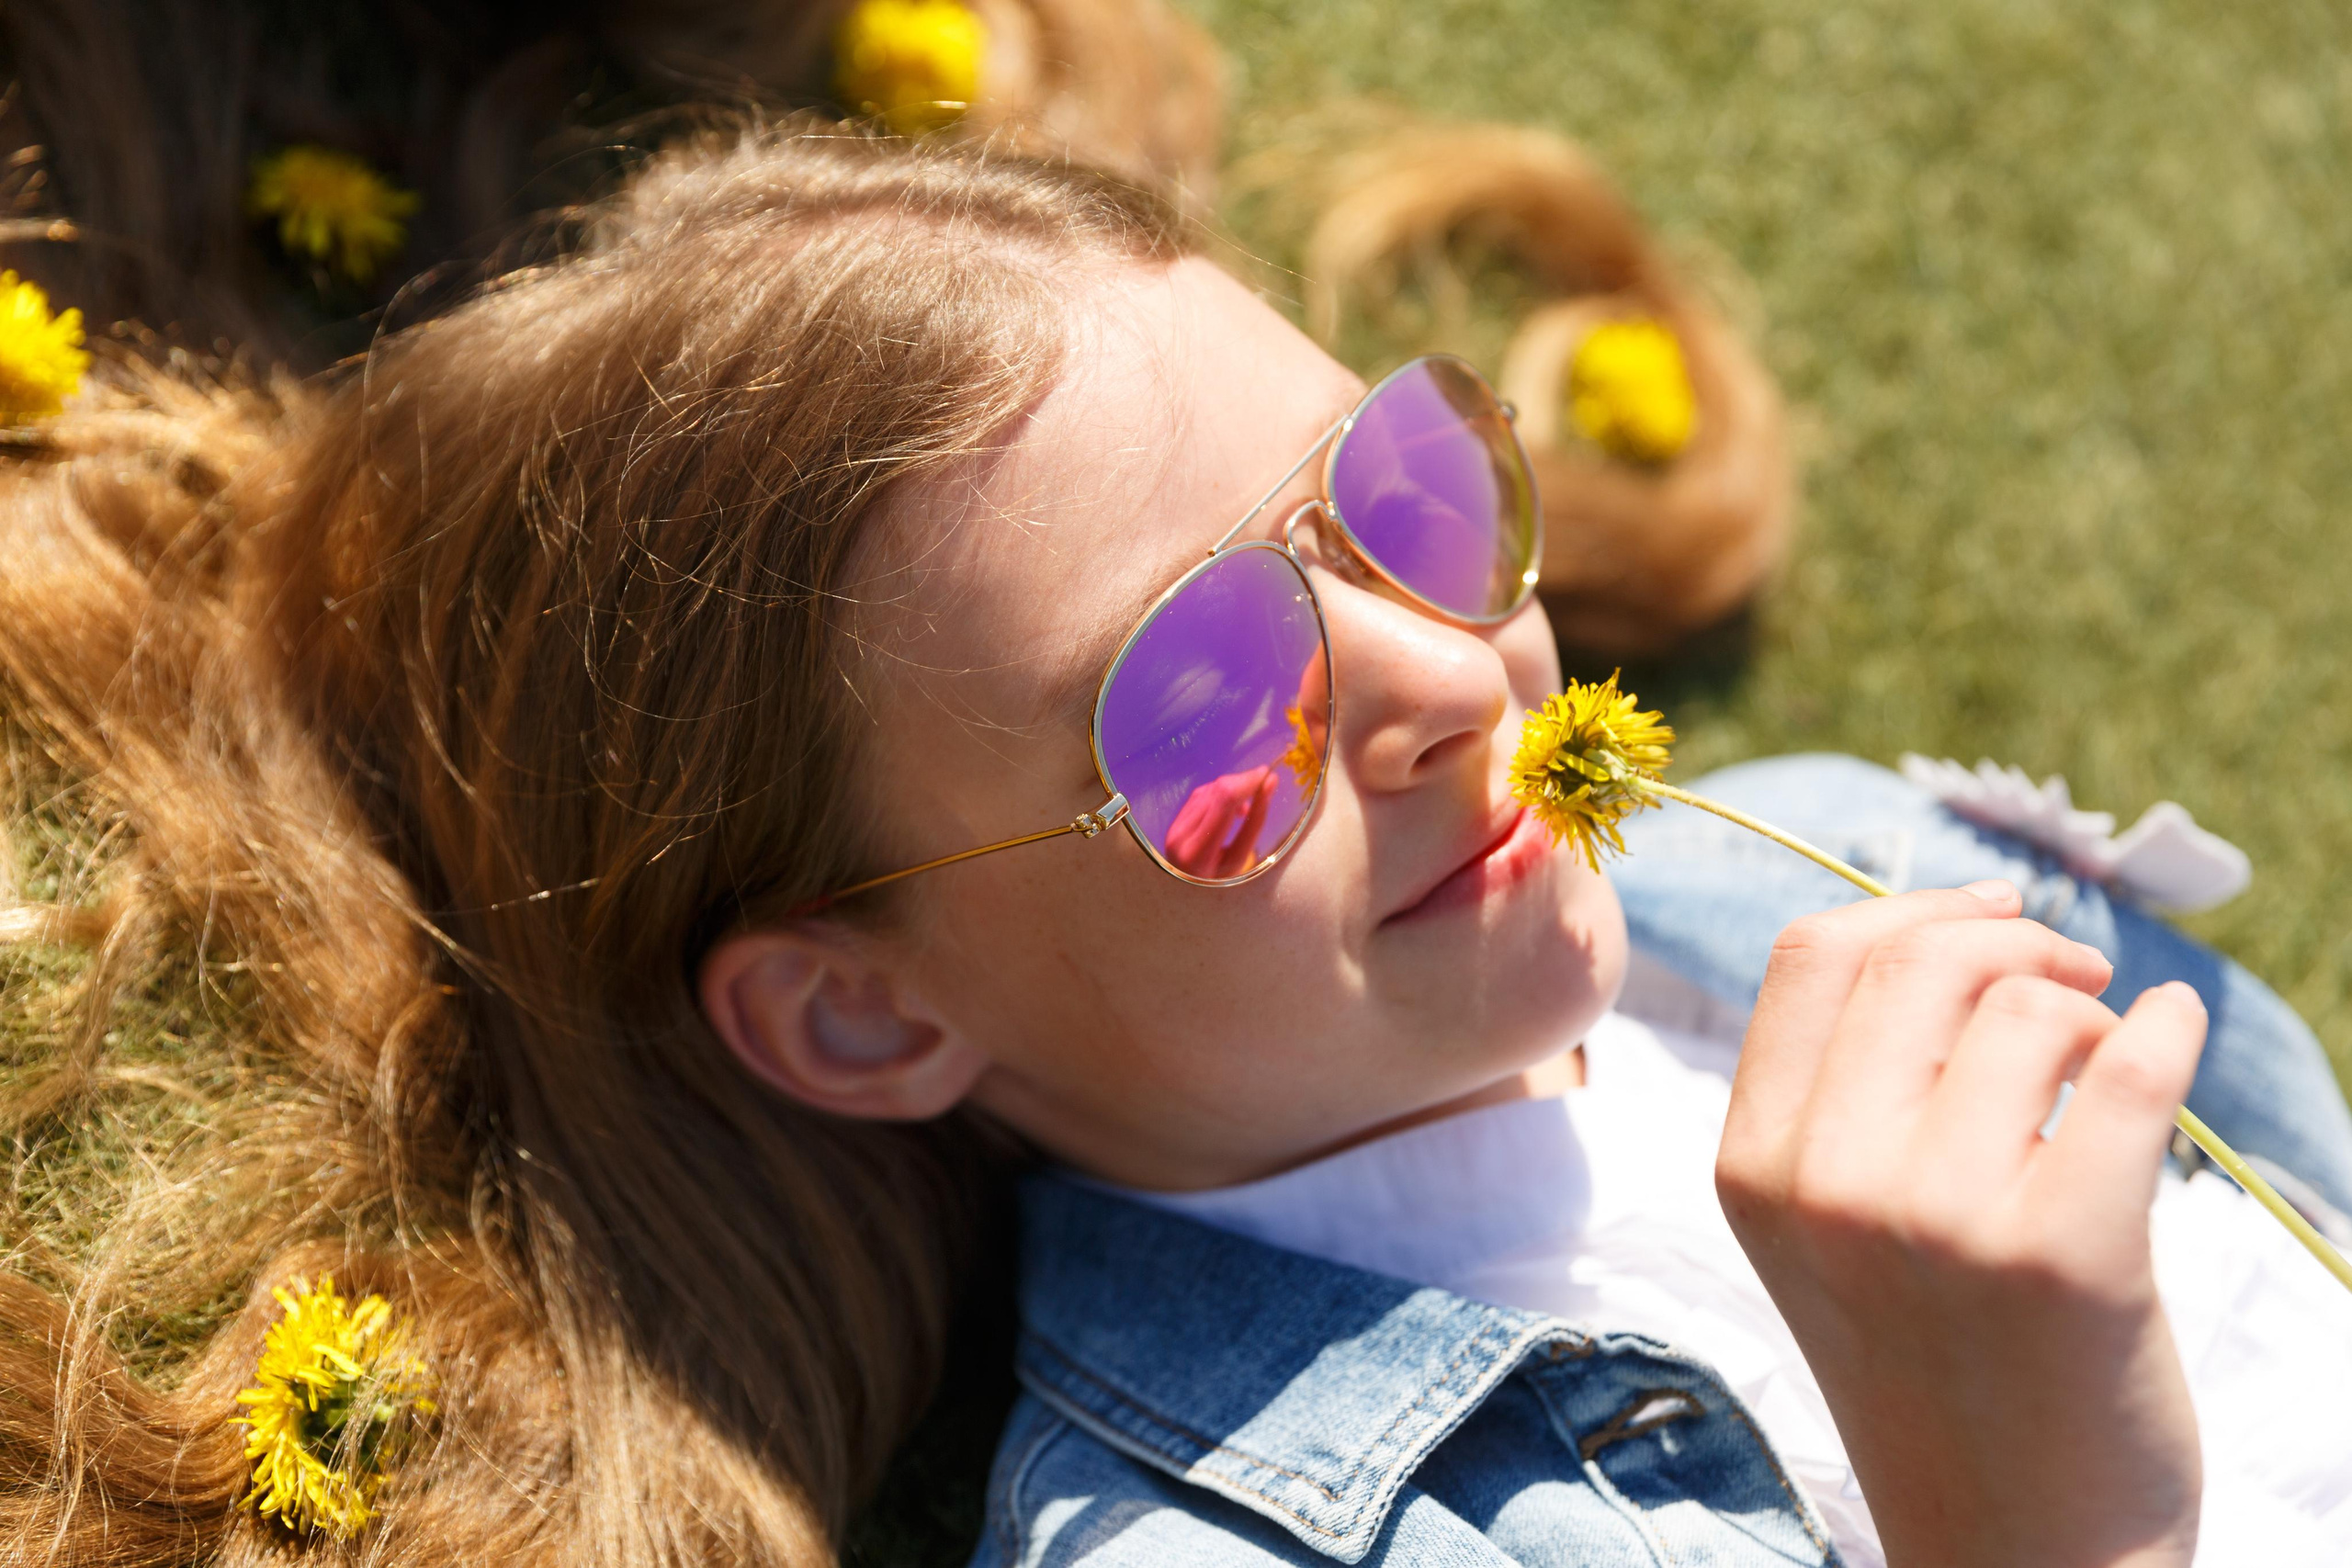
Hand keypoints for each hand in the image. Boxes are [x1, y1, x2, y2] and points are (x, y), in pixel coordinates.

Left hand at [1162, 766, 1275, 877]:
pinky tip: (1232, 808)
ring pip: (1209, 791)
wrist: (1191, 894)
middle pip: (1216, 792)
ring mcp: (1174, 827)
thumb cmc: (1222, 882)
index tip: (1268, 775)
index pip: (1224, 801)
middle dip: (1243, 782)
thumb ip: (1256, 820)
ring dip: (1233, 790)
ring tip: (1247, 808)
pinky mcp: (1174, 821)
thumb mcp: (1242, 857)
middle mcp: (1180, 836)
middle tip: (1264, 781)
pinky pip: (1201, 796)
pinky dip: (1221, 795)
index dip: (1247, 782)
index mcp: (1197, 852)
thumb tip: (1270, 781)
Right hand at [1716, 883, 2205, 1567]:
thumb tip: (1957, 921)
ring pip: (2028, 1010)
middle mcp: (1825, 1184)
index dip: (1914, 907)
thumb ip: (1844, 1091)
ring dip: (2093, 1014)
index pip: (1812, 956)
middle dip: (2017, 945)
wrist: (2011, 1545)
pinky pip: (2132, 1074)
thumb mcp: (1827, 1228)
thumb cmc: (1939, 1367)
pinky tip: (2180, 1038)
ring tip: (2113, 1071)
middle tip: (2077, 986)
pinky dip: (2173, 1033)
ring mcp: (1935, 1218)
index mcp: (1753, 1166)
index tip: (1992, 922)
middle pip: (1917, 961)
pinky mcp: (2062, 1254)